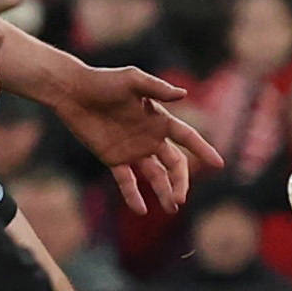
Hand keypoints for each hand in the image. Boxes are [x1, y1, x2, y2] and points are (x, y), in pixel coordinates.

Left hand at [52, 61, 221, 212]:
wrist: (73, 92)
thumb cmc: (104, 81)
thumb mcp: (132, 80)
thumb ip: (157, 88)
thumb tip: (183, 94)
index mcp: (159, 119)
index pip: (187, 137)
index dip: (203, 150)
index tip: (218, 164)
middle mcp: (150, 137)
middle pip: (174, 163)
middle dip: (180, 181)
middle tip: (180, 199)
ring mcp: (132, 150)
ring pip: (155, 176)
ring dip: (164, 192)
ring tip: (171, 208)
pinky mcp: (113, 158)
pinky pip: (127, 181)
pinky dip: (133, 196)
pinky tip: (141, 209)